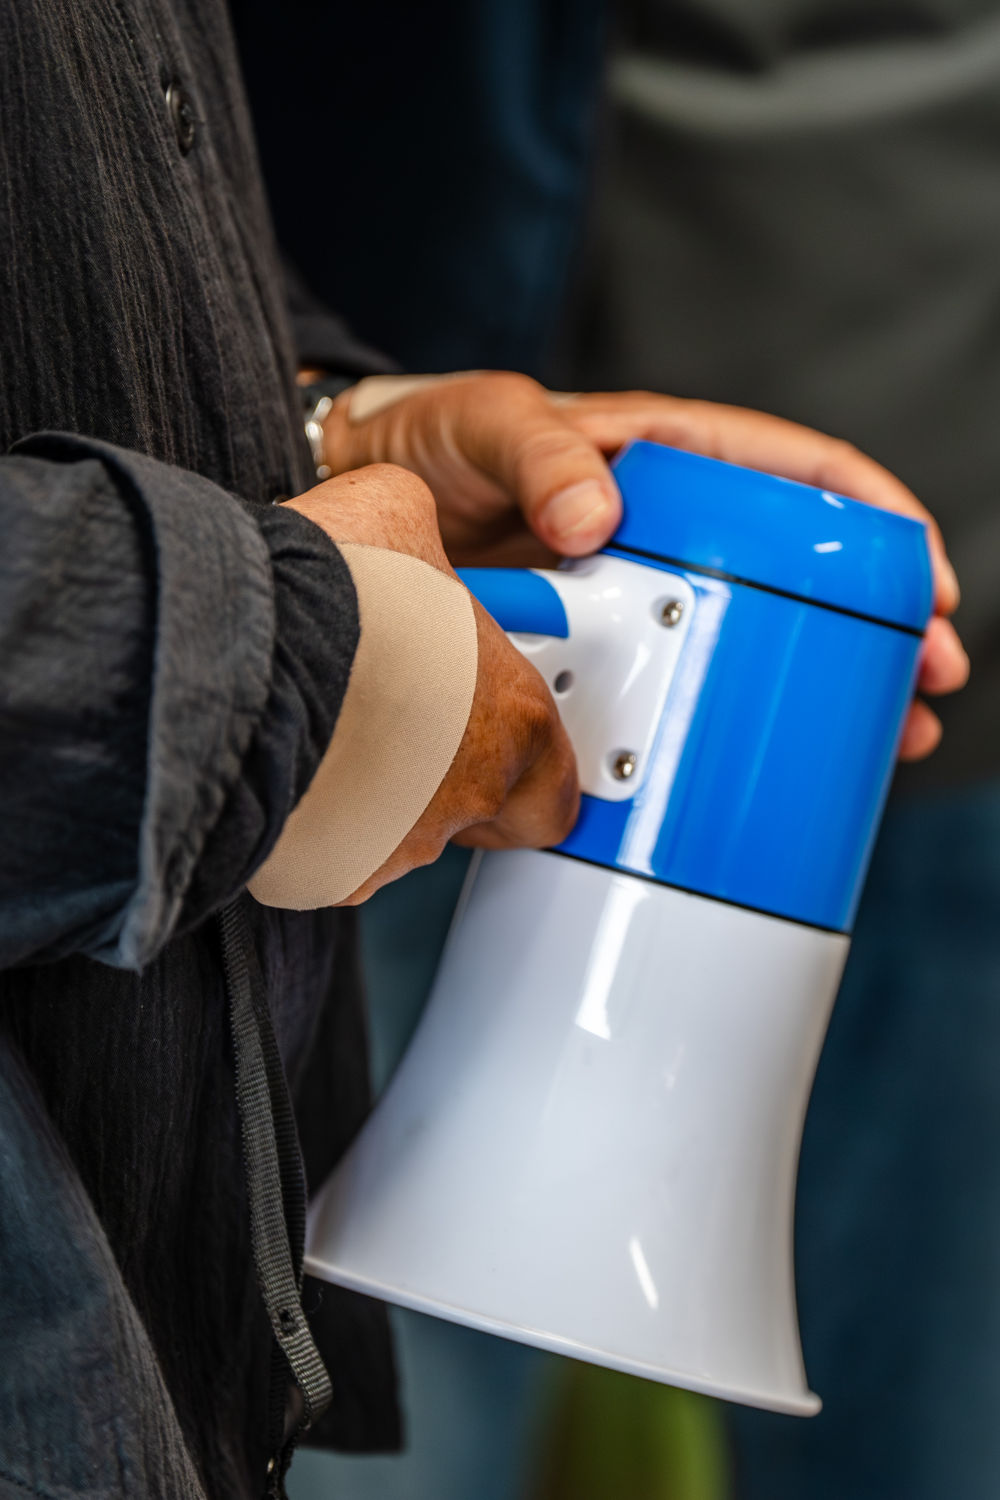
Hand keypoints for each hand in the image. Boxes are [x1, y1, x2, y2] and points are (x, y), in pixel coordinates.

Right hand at [283, 464, 577, 902]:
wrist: (243, 652)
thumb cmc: (333, 591)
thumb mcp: (398, 513)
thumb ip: (423, 539)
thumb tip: (402, 533)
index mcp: (513, 716)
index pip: (556, 780)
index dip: (526, 759)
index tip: (494, 727)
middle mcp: (469, 791)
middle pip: (476, 808)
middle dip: (440, 768)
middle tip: (399, 717)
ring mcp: (401, 841)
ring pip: (399, 831)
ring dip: (371, 788)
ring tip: (325, 725)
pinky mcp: (330, 870)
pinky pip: (329, 851)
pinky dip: (311, 816)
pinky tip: (286, 761)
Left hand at [322, 374, 968, 759]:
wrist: (349, 499)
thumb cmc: (426, 441)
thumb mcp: (487, 420)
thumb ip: (543, 452)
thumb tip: (599, 517)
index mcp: (664, 460)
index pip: (798, 477)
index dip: (874, 521)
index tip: (923, 576)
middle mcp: (662, 535)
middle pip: (795, 580)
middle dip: (874, 632)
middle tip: (925, 687)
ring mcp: (629, 603)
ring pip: (746, 648)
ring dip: (815, 695)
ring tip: (881, 744)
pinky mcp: (585, 658)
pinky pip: (664, 695)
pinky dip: (709, 734)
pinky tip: (739, 776)